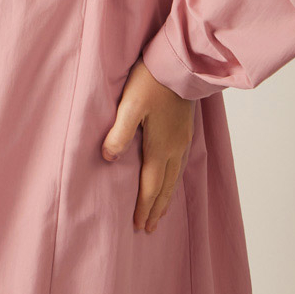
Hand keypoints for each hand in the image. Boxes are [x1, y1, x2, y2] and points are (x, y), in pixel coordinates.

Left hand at [101, 57, 194, 233]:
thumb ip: (118, 132)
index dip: (144, 206)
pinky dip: (175, 179)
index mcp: (160, 147)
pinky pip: (181, 163)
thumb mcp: (129, 105)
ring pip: (175, 177)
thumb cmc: (151, 82)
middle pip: (165, 187)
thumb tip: (108, 157)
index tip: (139, 226)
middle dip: (157, 209)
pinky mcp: (186, 130)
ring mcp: (182, 140)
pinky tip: (172, 177)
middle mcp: (174, 149)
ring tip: (162, 212)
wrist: (179, 65)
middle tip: (150, 228)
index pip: (151, 186)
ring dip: (167, 197)